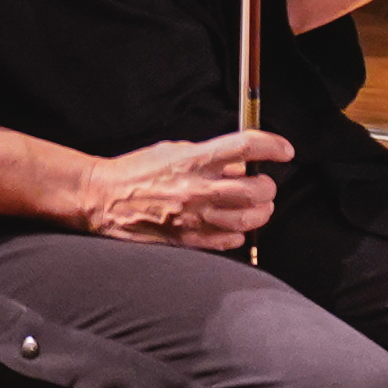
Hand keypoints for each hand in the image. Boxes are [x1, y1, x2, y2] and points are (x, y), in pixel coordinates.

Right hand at [75, 129, 293, 251]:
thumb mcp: (173, 151)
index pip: (245, 147)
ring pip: (247, 219)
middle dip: (268, 187)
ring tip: (258, 208)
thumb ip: (209, 156)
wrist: (102, 198)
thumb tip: (241, 165)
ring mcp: (194, 217)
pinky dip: (239, 235)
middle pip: (255, 189)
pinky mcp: (187, 240)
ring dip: (260, 213)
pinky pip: (228, 241)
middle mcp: (197, 188)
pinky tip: (235, 227)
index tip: (285, 150)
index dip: (272, 146)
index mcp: (194, 159)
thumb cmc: (136, 171)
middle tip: (266, 185)